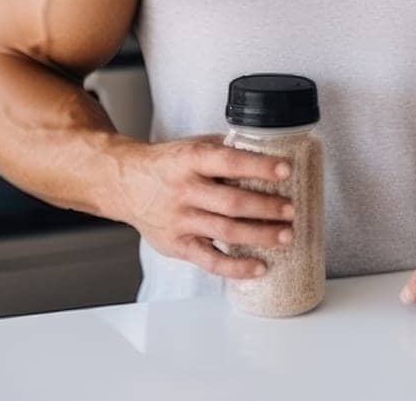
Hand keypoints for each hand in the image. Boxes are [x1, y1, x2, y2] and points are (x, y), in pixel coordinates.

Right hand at [109, 135, 295, 279]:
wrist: (125, 184)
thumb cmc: (165, 165)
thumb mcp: (192, 147)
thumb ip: (224, 151)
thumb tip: (265, 152)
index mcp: (190, 160)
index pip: (229, 162)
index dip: (259, 167)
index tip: (285, 171)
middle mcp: (185, 190)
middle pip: (232, 202)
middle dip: (267, 207)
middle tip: (290, 210)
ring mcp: (180, 220)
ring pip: (225, 231)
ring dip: (260, 235)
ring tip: (285, 235)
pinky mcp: (177, 245)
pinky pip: (210, 260)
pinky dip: (236, 267)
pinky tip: (259, 266)